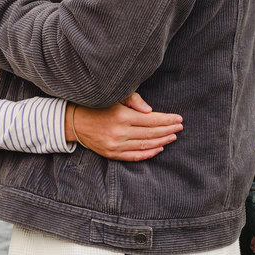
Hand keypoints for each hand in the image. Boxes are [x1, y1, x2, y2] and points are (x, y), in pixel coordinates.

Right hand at [65, 94, 182, 161]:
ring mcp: (116, 146)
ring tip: (173, 136)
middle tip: (180, 126)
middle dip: (168, 130)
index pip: (151, 120)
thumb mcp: (114, 97)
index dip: (167, 119)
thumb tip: (150, 111)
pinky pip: (135, 156)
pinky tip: (159, 148)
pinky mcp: (112, 154)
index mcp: (121, 116)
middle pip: (151, 133)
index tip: (179, 118)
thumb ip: (134, 101)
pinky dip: (148, 153)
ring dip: (162, 141)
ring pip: (145, 145)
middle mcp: (119, 133)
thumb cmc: (97, 106)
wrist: (74, 122)